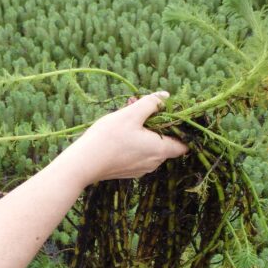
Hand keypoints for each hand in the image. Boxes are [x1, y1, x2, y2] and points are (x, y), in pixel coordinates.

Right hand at [59, 91, 188, 185]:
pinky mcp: (128, 171)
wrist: (84, 163)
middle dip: (156, 125)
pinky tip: (119, 134)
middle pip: (165, 142)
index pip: (184, 144)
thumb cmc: (108, 138)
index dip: (180, 129)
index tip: (170, 116)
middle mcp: (154, 163)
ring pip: (150, 148)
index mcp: (160, 150)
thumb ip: (151, 103)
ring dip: (143, 132)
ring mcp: (141, 169)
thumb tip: (165, 96)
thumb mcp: (131, 114)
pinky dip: (134, 143)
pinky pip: (138, 155)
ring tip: (126, 118)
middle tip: (140, 109)